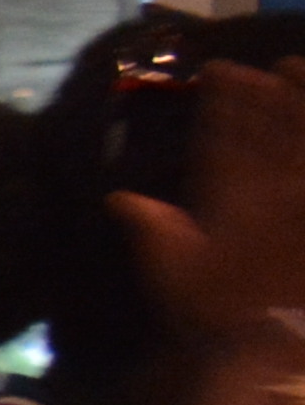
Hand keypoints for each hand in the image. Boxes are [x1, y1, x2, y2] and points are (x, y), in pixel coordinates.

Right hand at [117, 57, 304, 339]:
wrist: (277, 336)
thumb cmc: (218, 312)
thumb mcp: (172, 274)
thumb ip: (150, 230)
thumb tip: (118, 197)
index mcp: (228, 197)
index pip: (224, 136)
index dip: (221, 101)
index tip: (216, 73)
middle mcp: (268, 186)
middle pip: (264, 125)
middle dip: (255, 92)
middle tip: (248, 68)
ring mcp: (299, 195)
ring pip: (298, 133)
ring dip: (294, 99)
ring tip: (290, 70)